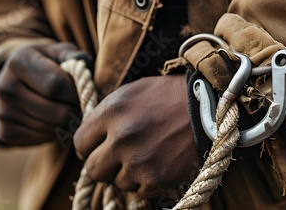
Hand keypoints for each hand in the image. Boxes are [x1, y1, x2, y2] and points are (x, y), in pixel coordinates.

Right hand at [0, 42, 85, 145]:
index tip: (85, 92)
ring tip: (71, 113)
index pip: (56, 85)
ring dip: (67, 124)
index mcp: (18, 62)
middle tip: (82, 107)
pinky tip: (55, 122)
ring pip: (51, 129)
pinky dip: (54, 134)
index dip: (76, 92)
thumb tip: (85, 62)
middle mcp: (5, 87)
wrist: (17, 80)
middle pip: (56, 112)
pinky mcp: (5, 132)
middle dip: (75, 112)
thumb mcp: (59, 52)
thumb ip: (74, 56)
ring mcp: (2, 112)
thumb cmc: (47, 63)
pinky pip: (41, 139)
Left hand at [73, 75, 200, 196]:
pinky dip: (145, 182)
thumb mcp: (129, 93)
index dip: (88, 146)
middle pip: (93, 169)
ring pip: (117, 182)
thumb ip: (104, 115)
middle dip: (103, 165)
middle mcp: (122, 137)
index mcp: (111, 112)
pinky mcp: (157, 177)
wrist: (205, 105)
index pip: (80, 142)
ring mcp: (139, 159)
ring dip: (127, 173)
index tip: (97, 147)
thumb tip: (87, 140)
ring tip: (143, 155)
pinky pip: (138, 191)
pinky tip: (155, 164)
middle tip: (116, 157)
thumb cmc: (165, 96)